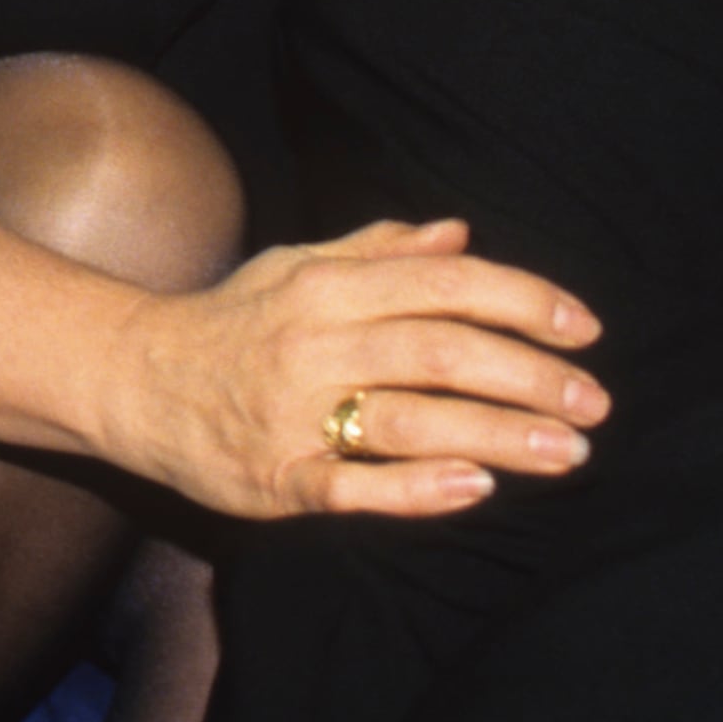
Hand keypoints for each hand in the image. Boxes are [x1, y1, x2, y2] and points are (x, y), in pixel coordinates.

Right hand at [100, 219, 604, 520]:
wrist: (128, 377)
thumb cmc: (229, 322)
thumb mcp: (297, 267)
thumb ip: (378, 251)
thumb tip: (458, 233)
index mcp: (327, 286)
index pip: (443, 282)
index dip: (522, 300)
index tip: (585, 328)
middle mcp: (314, 343)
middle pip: (439, 351)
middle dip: (528, 375)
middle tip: (595, 404)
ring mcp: (293, 413)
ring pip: (409, 420)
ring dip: (496, 436)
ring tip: (568, 453)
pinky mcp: (274, 477)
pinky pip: (353, 486)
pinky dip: (416, 487)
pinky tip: (474, 488)